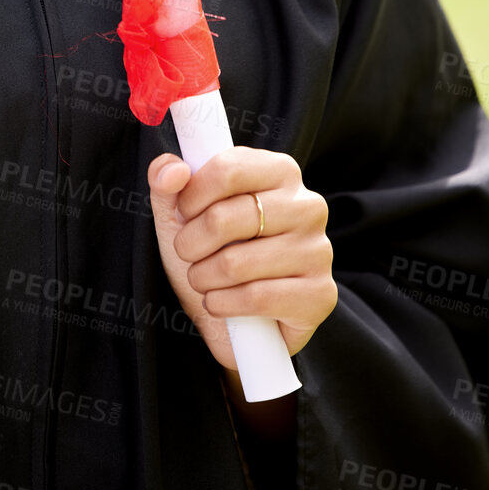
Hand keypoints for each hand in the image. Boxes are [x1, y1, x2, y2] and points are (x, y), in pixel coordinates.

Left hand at [146, 147, 336, 371]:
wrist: (238, 320)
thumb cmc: (212, 253)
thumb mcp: (182, 214)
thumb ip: (168, 181)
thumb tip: (173, 170)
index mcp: (280, 172)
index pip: (228, 169)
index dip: (192, 196)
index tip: (184, 214)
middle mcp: (307, 205)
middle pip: (224, 218)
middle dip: (189, 243)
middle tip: (188, 253)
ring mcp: (318, 250)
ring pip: (235, 263)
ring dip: (202, 278)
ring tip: (203, 279)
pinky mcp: (320, 294)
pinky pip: (256, 297)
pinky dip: (222, 304)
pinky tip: (218, 302)